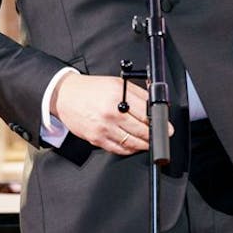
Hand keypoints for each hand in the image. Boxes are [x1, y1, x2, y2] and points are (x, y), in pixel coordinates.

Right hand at [51, 73, 169, 154]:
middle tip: (162, 136)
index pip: (145, 113)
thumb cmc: (92, 89)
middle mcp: (111, 112)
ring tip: (149, 142)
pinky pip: (118, 149)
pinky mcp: (96, 139)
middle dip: (154, 135)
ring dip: (143, 145)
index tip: (166, 127)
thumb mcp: (118, 83)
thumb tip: (155, 104)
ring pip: (131, 143)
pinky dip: (129, 149)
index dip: (159, 123)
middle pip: (141, 130)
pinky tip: (134, 145)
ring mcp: (103, 128)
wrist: (66, 96)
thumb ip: (138, 93)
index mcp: (118, 96)